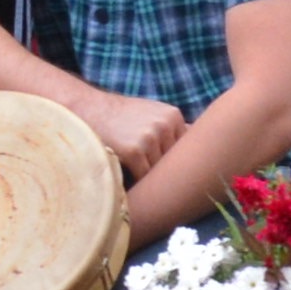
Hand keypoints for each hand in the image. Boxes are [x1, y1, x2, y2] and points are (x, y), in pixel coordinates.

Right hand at [61, 84, 185, 173]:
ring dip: (149, 176)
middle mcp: (165, 125)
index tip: (167, 169)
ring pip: (160, 172)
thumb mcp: (151, 113)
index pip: (186, 150)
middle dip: (163, 170)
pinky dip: (136, 180)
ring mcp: (150, 137)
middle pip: (174, 162)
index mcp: (173, 116)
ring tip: (133, 170)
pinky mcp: (134, 151)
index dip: (174, 162)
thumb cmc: (119, 117)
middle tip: (148, 173)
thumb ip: (173, 129)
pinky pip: (144, 177)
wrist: (86, 109)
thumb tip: (203, 149)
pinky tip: (126, 173)